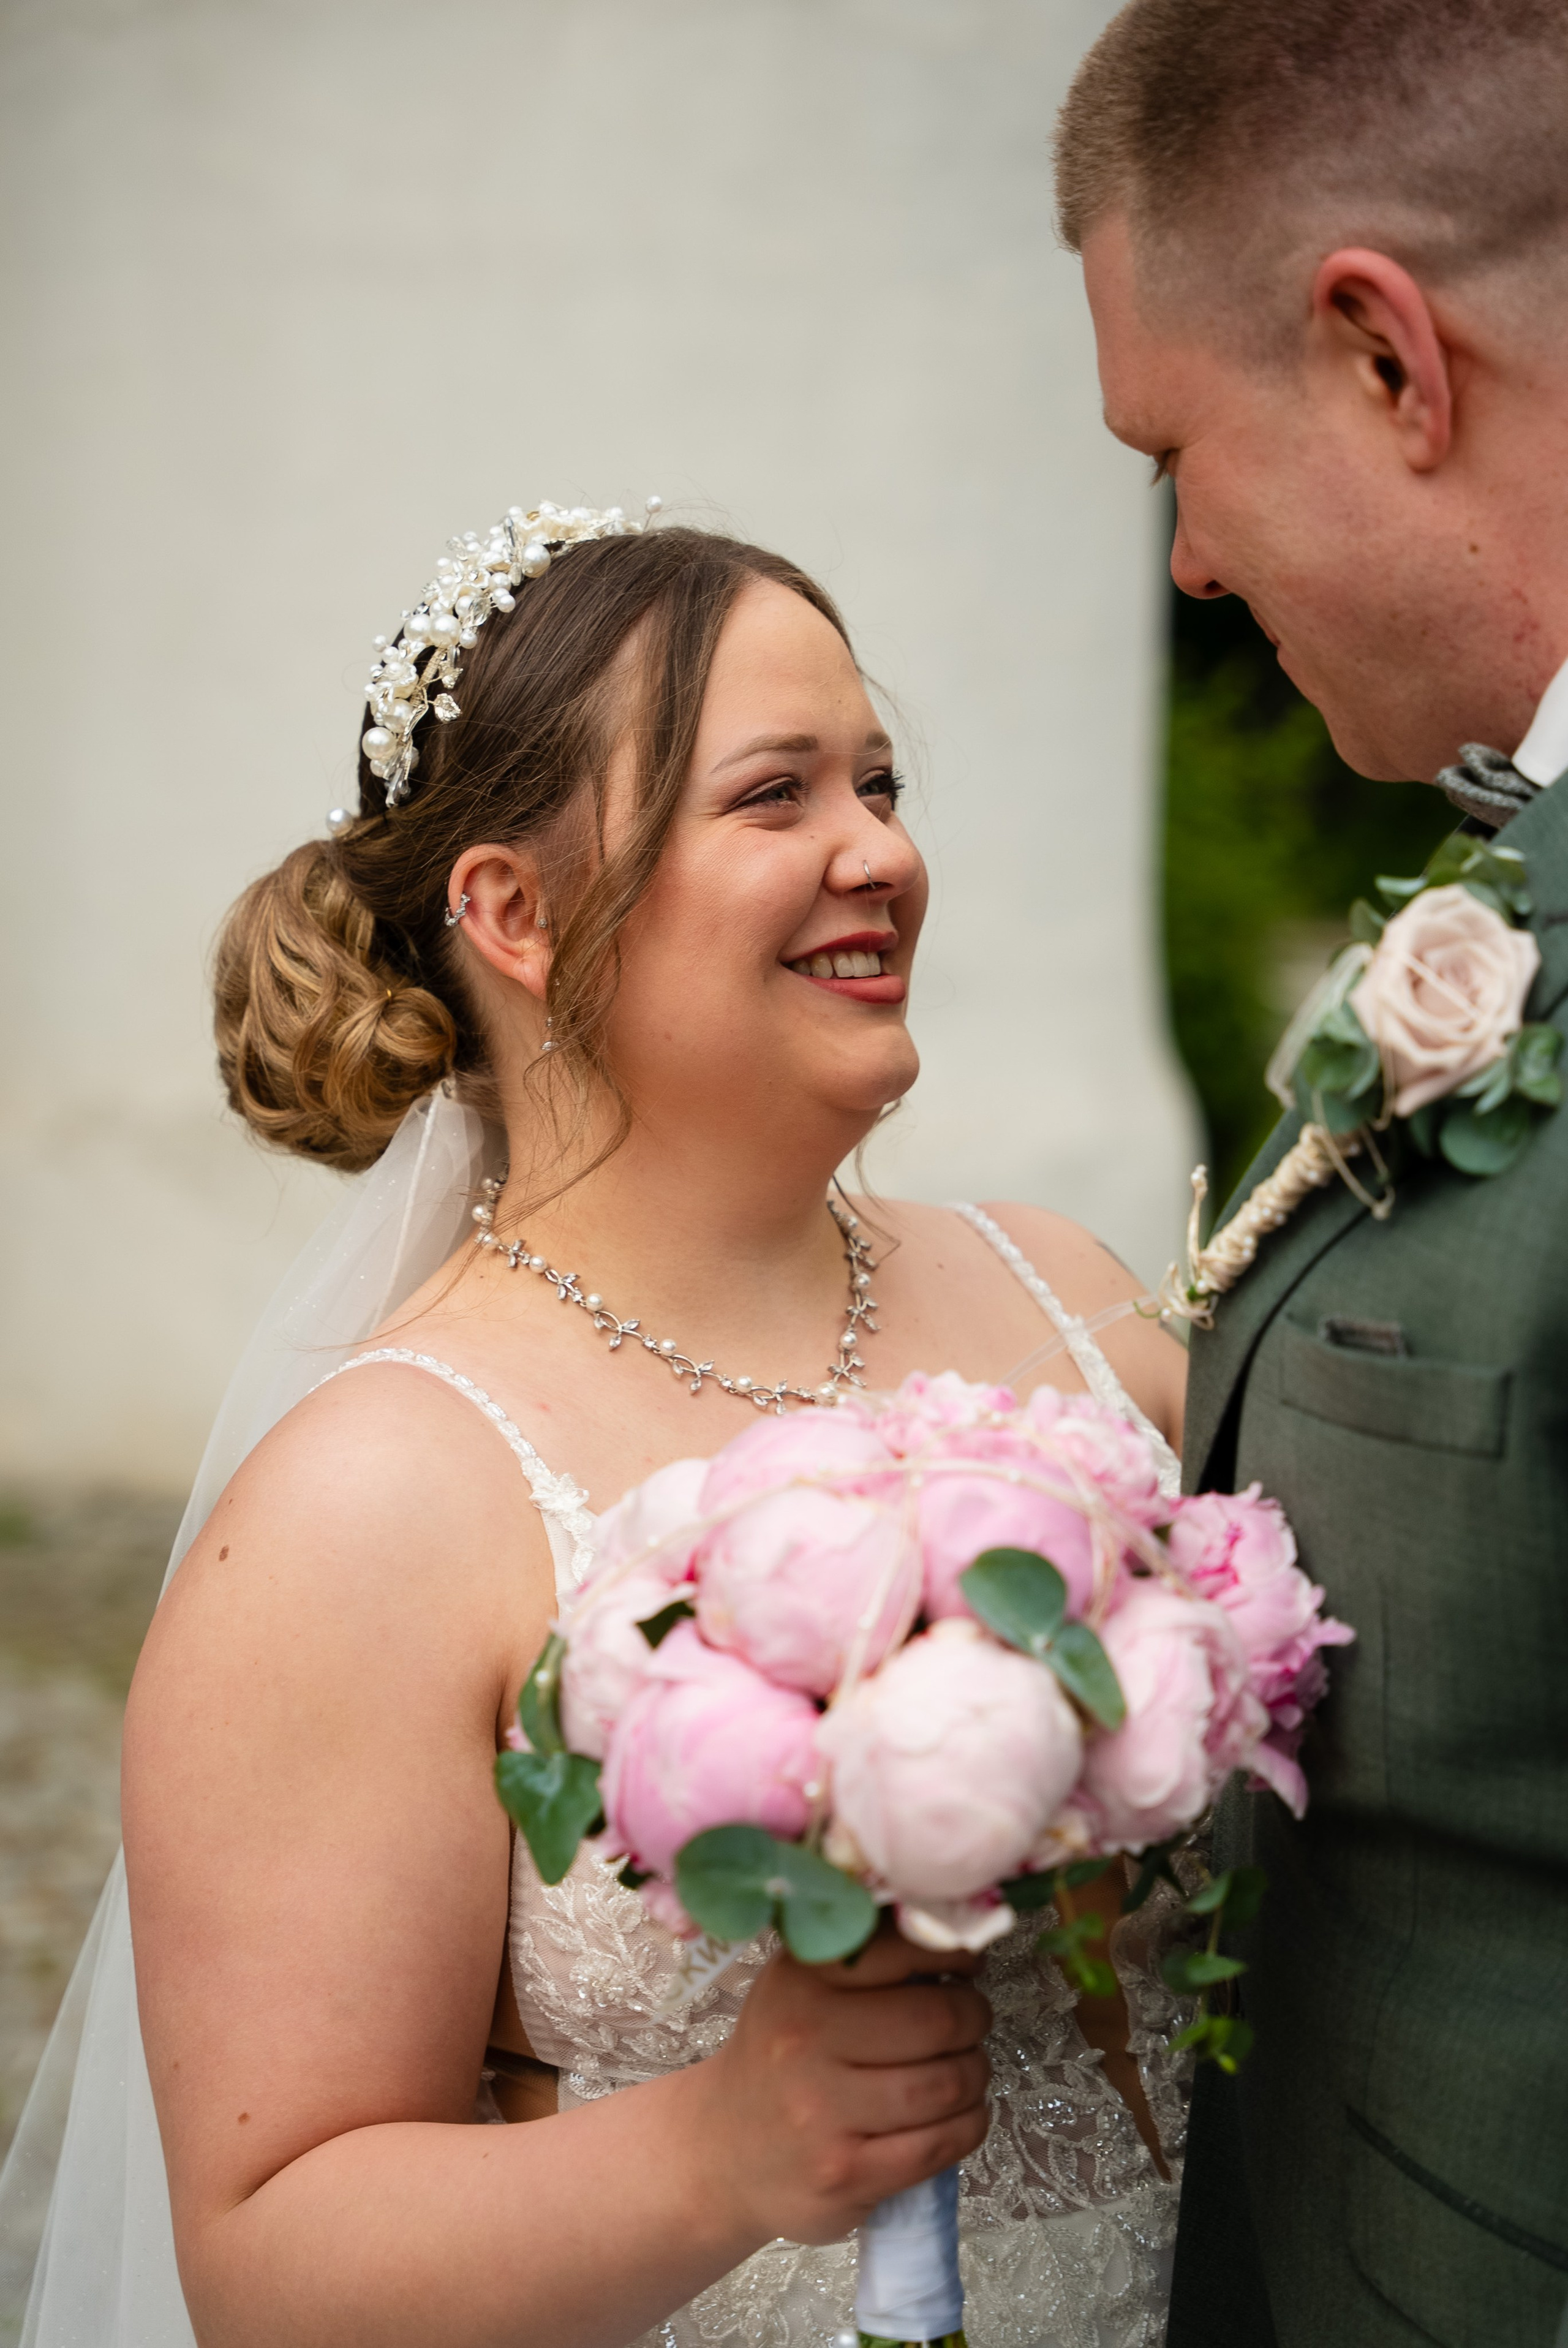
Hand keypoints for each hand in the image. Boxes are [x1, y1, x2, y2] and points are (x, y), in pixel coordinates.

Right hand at [688, 1918, 991, 2248]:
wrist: (724, 2154)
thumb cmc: (780, 2058)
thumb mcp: (799, 1989)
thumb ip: (861, 1958)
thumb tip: (947, 1931)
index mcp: (800, 1981)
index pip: (899, 1949)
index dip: (950, 1954)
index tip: (964, 1965)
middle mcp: (806, 2040)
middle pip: (936, 2020)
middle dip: (974, 2018)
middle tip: (972, 2021)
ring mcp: (823, 2113)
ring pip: (946, 2085)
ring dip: (976, 2074)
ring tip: (968, 2069)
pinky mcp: (847, 2173)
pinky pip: (939, 2145)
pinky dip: (969, 2125)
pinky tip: (962, 2115)